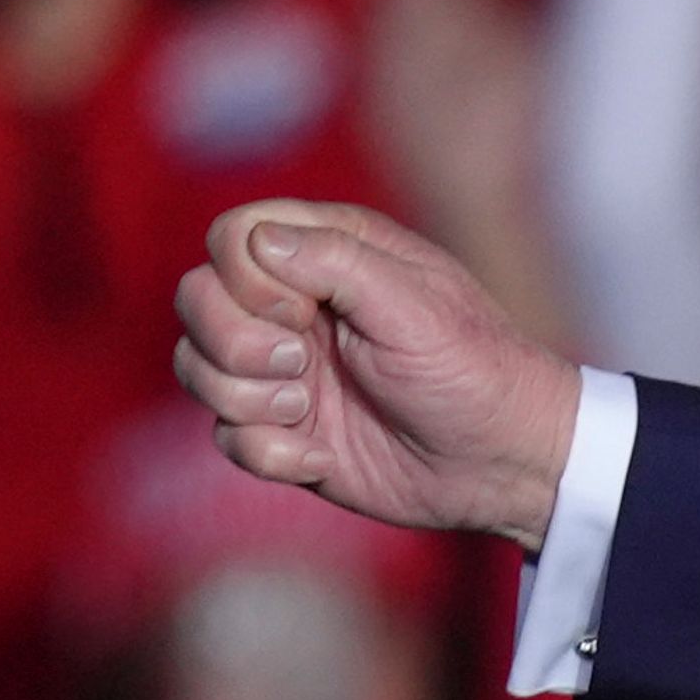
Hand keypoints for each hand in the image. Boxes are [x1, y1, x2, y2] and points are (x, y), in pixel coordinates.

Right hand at [174, 201, 580, 547]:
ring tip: (307, 410)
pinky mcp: (284, 430)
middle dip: (232, 341)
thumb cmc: (474, 371)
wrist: (502, 464)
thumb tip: (258, 239)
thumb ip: (336, 262)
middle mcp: (298, 305)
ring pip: (196, 365)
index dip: (246, 275)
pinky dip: (265, 452)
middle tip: (300, 367)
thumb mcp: (414, 306)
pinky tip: (320, 457)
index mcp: (333, 255)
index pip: (234, 235)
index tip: (303, 311)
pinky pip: (226, 434)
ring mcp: (286, 369)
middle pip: (197, 298)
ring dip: (243, 397)